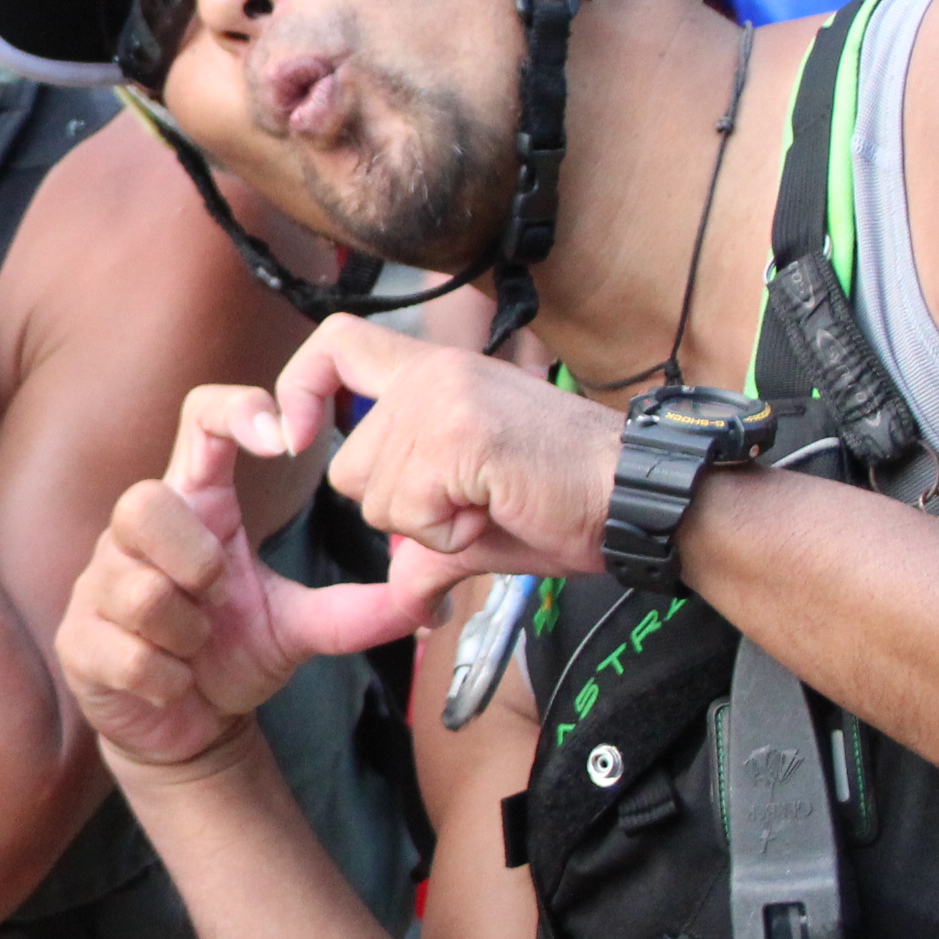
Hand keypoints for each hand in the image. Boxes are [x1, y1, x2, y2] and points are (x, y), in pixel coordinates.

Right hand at [58, 385, 446, 769]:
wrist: (185, 727)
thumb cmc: (232, 654)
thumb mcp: (300, 625)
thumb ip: (357, 610)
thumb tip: (426, 601)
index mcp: (196, 508)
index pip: (198, 419)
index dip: (234, 409)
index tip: (282, 438)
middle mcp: (137, 534)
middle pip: (143, 500)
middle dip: (192, 560)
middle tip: (217, 597)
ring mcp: (97, 584)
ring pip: (136, 588)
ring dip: (186, 634)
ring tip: (196, 649)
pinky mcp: (77, 639)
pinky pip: (126, 652)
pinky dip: (167, 679)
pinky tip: (175, 684)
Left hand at [277, 316, 622, 594]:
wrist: (643, 499)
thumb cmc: (569, 501)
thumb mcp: (476, 513)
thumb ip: (422, 535)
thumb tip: (402, 595)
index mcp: (433, 372)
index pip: (334, 342)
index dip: (299, 388)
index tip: (295, 436)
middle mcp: (432, 373)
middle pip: (347, 466)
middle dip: (399, 509)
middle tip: (473, 501)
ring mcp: (443, 400)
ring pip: (374, 498)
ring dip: (429, 526)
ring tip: (494, 502)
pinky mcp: (459, 437)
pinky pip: (410, 515)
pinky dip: (451, 536)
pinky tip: (499, 511)